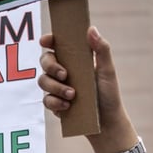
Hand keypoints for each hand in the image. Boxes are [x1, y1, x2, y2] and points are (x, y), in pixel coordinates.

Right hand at [39, 27, 137, 152]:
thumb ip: (101, 49)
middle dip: (51, 66)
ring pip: (43, 81)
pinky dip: (55, 102)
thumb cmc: (109, 95)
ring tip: (72, 95)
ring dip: (55, 87)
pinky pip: (46, 100)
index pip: (57, 45)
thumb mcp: (107, 71)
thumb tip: (91, 29)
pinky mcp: (55, 104)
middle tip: (65, 75)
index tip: (46, 41)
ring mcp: (57, 88)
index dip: (48, 40)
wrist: (107, 123)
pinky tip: (67, 106)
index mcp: (75, 60)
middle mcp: (64, 72)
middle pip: (45, 61)